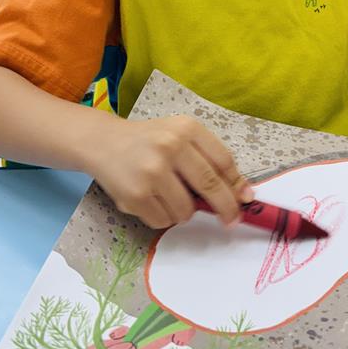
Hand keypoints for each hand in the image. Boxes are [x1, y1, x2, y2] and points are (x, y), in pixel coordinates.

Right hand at [89, 114, 251, 229]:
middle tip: (231, 219)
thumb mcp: (180, 137)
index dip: (236, 184)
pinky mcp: (136, 195)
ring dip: (183, 211)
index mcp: (186, 129)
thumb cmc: (149, 141)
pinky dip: (162, 216)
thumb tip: (243, 194)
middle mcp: (170, 147)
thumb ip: (210, 159)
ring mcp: (152, 172)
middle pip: (210, 186)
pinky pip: (163, 220)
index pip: (223, 161)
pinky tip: (151, 199)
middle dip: (226, 208)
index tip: (244, 199)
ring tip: (168, 195)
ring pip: (186, 210)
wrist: (103, 142)